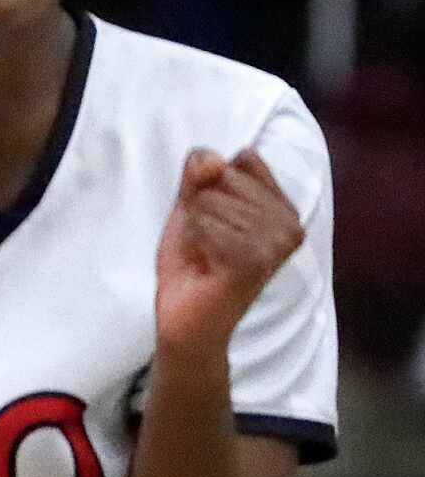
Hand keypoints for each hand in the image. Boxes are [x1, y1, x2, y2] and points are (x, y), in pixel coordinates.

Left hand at [153, 147, 303, 363]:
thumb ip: (199, 175)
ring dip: (196, 228)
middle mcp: (292, 222)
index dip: (209, 184)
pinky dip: (194, 241)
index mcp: (284, 206)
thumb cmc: (192, 262)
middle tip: (207, 242)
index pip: (243, 158)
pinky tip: (206, 264)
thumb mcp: (192, 206)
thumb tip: (210, 158)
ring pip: (211, 200)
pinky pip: (206, 224)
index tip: (213, 218)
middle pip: (224, 175)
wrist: (185, 318)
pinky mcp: (255, 260)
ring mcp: (278, 242)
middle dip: (200, 207)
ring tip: (207, 255)